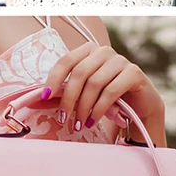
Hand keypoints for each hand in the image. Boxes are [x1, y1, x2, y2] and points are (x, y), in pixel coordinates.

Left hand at [43, 43, 165, 142]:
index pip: (67, 60)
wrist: (140, 105)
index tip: (44, 97)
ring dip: (84, 107)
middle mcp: (104, 51)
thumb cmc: (107, 98)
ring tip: (79, 124)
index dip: (53, 78)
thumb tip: (36, 101)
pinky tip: (93, 120)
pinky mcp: (134, 73)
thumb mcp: (83, 95)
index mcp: (89, 50)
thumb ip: (63, 95)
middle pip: (80, 72)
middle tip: (64, 119)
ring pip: (95, 83)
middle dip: (69, 98)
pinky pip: (111, 91)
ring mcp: (121, 60)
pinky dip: (99, 108)